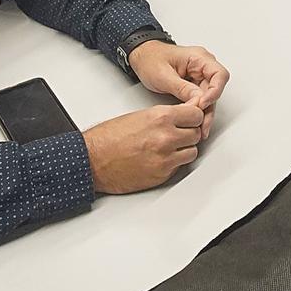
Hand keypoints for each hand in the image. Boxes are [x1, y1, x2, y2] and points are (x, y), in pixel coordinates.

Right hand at [84, 102, 205, 193]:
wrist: (93, 160)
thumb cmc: (108, 138)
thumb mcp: (139, 116)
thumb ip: (164, 116)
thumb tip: (183, 116)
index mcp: (161, 118)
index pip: (196, 115)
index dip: (194, 117)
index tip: (191, 118)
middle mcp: (166, 137)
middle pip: (196, 133)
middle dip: (189, 133)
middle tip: (179, 133)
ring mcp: (166, 158)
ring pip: (192, 152)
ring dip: (184, 149)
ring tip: (170, 147)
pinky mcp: (162, 174)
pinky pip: (179, 166)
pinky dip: (174, 162)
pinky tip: (162, 157)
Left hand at [128, 40, 228, 138]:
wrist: (142, 57)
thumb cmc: (150, 59)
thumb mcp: (164, 75)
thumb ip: (183, 88)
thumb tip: (199, 100)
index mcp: (199, 58)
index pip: (219, 74)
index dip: (215, 91)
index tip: (203, 103)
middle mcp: (202, 66)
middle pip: (216, 89)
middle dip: (209, 108)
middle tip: (202, 125)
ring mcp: (199, 76)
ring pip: (210, 97)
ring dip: (205, 113)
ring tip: (200, 129)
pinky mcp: (194, 85)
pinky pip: (201, 99)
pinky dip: (198, 111)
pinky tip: (194, 123)